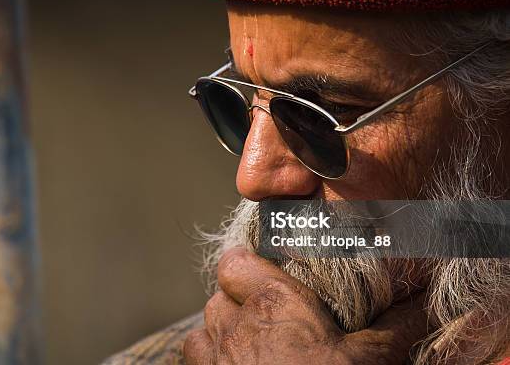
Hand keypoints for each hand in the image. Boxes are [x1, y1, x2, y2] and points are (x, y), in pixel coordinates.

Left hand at [184, 247, 427, 364]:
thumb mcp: (370, 360)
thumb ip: (394, 325)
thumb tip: (423, 300)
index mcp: (274, 304)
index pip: (235, 262)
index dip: (245, 266)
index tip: (262, 273)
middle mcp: (236, 324)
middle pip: (221, 295)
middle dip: (238, 303)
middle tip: (267, 320)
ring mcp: (214, 356)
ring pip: (204, 326)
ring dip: (220, 332)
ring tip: (248, 347)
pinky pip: (193, 357)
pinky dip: (208, 359)